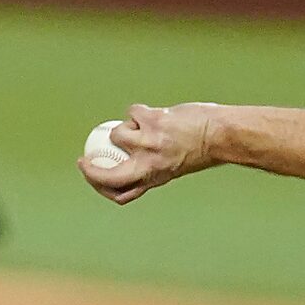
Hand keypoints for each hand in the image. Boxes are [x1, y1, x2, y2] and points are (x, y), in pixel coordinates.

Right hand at [77, 102, 219, 204]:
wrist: (220, 134)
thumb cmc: (199, 151)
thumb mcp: (172, 169)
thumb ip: (150, 171)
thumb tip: (125, 167)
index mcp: (152, 179)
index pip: (118, 193)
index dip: (99, 185)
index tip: (91, 174)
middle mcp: (148, 165)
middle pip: (107, 174)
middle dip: (90, 170)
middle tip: (84, 160)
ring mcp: (148, 143)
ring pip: (117, 134)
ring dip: (125, 127)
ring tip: (142, 125)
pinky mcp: (151, 120)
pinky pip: (132, 112)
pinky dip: (138, 111)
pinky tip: (153, 113)